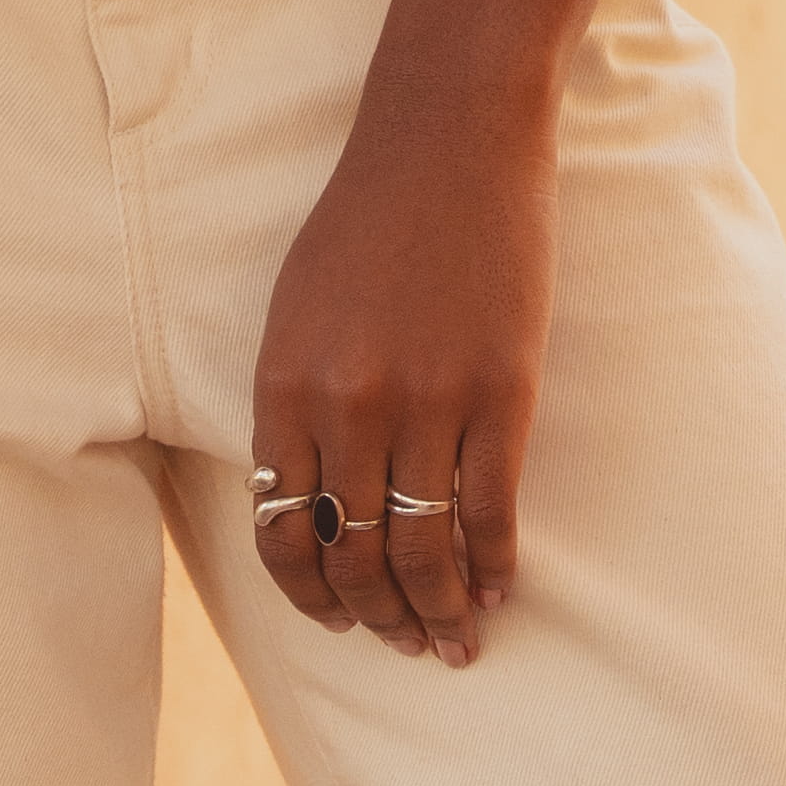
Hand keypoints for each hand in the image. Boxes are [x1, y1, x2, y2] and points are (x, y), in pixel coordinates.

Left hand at [248, 74, 553, 665]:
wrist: (447, 140)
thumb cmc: (367, 219)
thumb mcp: (296, 311)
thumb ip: (296, 404)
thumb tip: (311, 498)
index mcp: (284, 390)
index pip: (283, 533)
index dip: (310, 595)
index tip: (338, 620)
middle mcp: (348, 408)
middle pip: (355, 557)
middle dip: (380, 619)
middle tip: (408, 645)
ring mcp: (427, 403)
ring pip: (425, 551)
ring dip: (440, 611)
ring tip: (457, 641)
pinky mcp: (499, 392)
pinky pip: (491, 512)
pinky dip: (496, 566)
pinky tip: (502, 590)